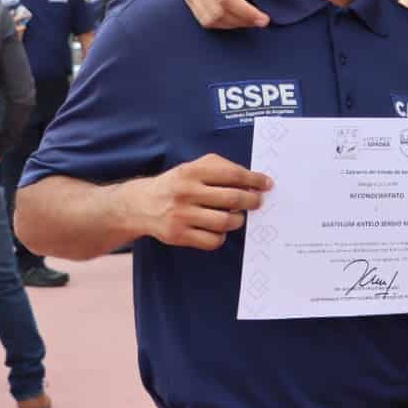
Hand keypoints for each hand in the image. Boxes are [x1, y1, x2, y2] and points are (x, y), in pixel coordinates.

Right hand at [124, 153, 272, 249]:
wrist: (139, 204)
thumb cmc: (176, 184)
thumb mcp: (193, 167)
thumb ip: (221, 168)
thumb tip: (252, 181)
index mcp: (192, 171)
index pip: (232, 174)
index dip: (254, 180)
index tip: (267, 184)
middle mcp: (186, 192)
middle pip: (233, 199)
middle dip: (252, 201)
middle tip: (257, 202)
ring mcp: (182, 215)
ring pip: (226, 221)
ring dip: (238, 220)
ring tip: (236, 216)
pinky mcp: (179, 235)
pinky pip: (213, 240)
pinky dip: (221, 236)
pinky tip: (218, 229)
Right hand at [181, 0, 269, 28]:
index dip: (246, 12)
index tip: (264, 19)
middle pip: (217, 12)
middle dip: (242, 21)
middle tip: (262, 21)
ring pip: (209, 19)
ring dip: (232, 24)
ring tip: (251, 19)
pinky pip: (202, 18)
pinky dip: (221, 23)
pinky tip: (236, 18)